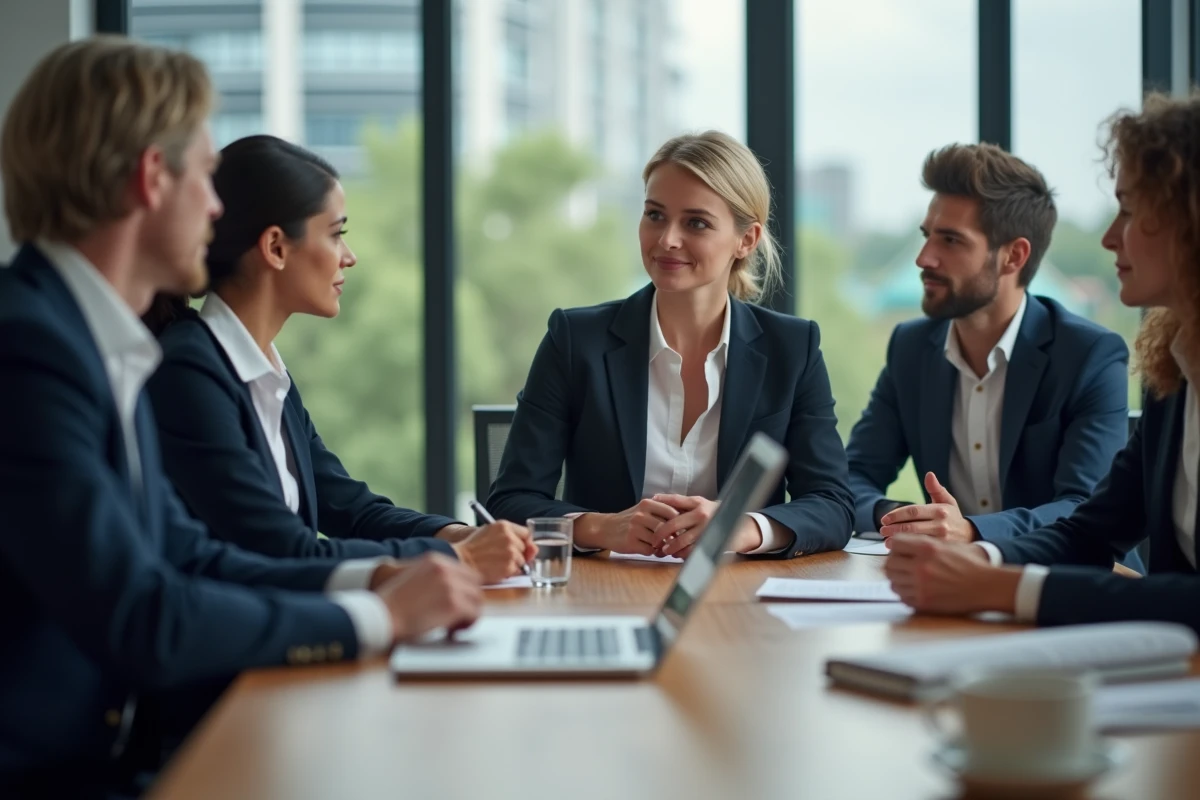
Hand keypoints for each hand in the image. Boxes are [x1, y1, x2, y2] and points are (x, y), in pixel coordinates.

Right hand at [374, 553, 483, 641]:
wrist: (379, 616)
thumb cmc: (391, 604)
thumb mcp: (412, 578)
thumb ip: (433, 578)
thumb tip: (452, 590)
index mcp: (434, 560)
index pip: (465, 572)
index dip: (464, 591)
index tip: (458, 604)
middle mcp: (445, 569)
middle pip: (475, 585)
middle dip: (469, 602)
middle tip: (456, 617)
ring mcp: (451, 585)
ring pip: (477, 600)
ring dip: (468, 615)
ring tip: (452, 626)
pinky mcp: (454, 604)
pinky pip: (473, 614)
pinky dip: (466, 625)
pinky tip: (450, 631)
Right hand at [451, 521, 534, 583]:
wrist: (462, 560)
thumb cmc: (474, 547)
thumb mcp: (491, 532)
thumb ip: (512, 536)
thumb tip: (534, 549)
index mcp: (504, 526)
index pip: (526, 533)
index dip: (523, 542)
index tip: (519, 547)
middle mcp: (509, 537)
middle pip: (525, 547)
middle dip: (518, 553)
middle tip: (501, 556)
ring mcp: (510, 552)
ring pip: (522, 560)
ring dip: (513, 564)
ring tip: (497, 562)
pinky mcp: (509, 566)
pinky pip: (518, 571)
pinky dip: (510, 572)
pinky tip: (497, 569)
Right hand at [575, 499, 678, 553]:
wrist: (606, 528)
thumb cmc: (630, 520)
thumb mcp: (644, 509)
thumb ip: (661, 511)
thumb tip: (685, 520)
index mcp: (647, 503)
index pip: (672, 512)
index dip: (679, 522)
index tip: (680, 529)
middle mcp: (641, 514)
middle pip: (666, 528)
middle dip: (671, 537)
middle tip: (672, 541)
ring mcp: (634, 528)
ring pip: (659, 540)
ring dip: (662, 545)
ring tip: (660, 546)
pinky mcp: (630, 542)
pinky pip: (649, 550)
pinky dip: (652, 552)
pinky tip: (649, 549)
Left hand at [649, 495, 720, 557]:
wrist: (738, 527)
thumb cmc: (713, 514)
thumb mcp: (699, 504)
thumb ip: (680, 503)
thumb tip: (655, 498)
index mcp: (697, 503)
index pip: (675, 501)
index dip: (661, 503)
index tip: (648, 509)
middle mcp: (702, 514)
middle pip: (674, 523)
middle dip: (660, 533)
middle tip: (653, 540)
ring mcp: (706, 529)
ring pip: (681, 540)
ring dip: (669, 547)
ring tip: (663, 550)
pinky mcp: (710, 543)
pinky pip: (691, 551)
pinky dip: (681, 554)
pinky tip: (677, 555)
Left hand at [879, 472, 978, 542]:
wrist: (971, 536)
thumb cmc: (954, 518)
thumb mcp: (948, 501)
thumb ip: (936, 489)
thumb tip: (929, 475)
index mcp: (940, 510)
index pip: (913, 511)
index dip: (896, 515)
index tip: (884, 519)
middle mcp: (941, 524)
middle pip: (911, 526)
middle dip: (894, 528)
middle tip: (882, 530)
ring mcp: (942, 539)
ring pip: (915, 540)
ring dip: (898, 540)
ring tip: (886, 541)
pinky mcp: (941, 551)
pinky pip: (921, 551)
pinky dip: (908, 550)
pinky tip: (899, 550)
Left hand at [884, 534, 1018, 614]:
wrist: (987, 586)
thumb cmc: (972, 565)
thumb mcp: (949, 544)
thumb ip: (925, 543)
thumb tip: (904, 544)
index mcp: (927, 548)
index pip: (896, 543)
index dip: (895, 547)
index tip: (898, 551)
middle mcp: (921, 566)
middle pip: (890, 564)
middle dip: (893, 564)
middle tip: (899, 566)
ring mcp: (921, 585)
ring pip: (893, 582)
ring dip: (898, 580)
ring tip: (906, 578)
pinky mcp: (924, 602)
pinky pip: (902, 597)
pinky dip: (904, 593)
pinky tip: (913, 590)